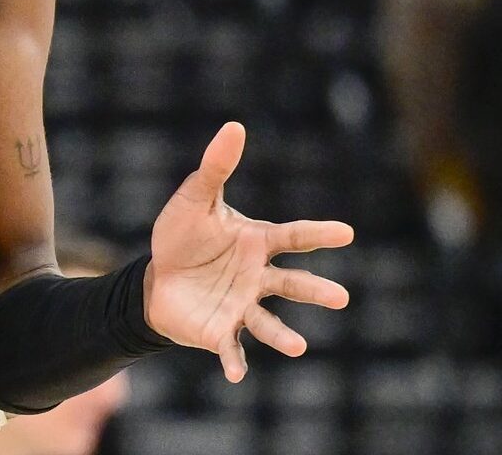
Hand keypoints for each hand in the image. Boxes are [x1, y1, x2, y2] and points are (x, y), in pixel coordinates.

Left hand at [144, 122, 352, 382]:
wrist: (155, 279)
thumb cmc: (181, 237)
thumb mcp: (194, 199)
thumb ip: (215, 168)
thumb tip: (235, 126)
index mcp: (257, 243)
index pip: (294, 237)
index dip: (319, 234)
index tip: (346, 233)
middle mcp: (257, 277)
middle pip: (292, 284)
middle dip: (315, 291)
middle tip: (341, 298)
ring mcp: (241, 306)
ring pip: (268, 322)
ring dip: (283, 335)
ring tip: (299, 347)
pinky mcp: (219, 331)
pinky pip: (231, 348)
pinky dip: (234, 362)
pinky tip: (235, 374)